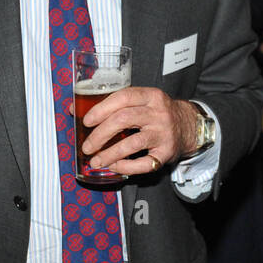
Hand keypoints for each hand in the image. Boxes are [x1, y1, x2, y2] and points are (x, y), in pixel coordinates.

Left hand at [81, 87, 199, 174]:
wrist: (188, 126)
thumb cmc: (157, 113)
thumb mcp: (141, 101)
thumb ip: (112, 104)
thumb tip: (75, 109)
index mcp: (150, 96)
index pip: (123, 98)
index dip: (101, 109)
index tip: (86, 121)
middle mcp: (158, 113)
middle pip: (124, 120)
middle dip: (100, 134)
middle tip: (87, 146)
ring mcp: (163, 134)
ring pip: (132, 144)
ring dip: (109, 154)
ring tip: (95, 161)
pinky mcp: (166, 153)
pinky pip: (144, 163)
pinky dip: (126, 167)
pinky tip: (114, 166)